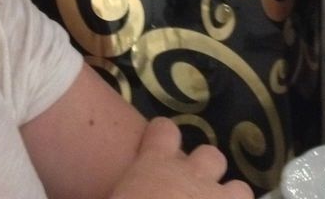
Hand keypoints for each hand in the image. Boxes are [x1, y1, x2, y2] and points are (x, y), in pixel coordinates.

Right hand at [110, 118, 252, 198]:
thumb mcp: (105, 194)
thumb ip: (110, 189)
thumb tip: (86, 191)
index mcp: (154, 165)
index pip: (163, 131)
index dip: (161, 138)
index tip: (155, 149)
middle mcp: (192, 175)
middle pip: (209, 155)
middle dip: (205, 171)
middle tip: (190, 192)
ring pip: (239, 188)